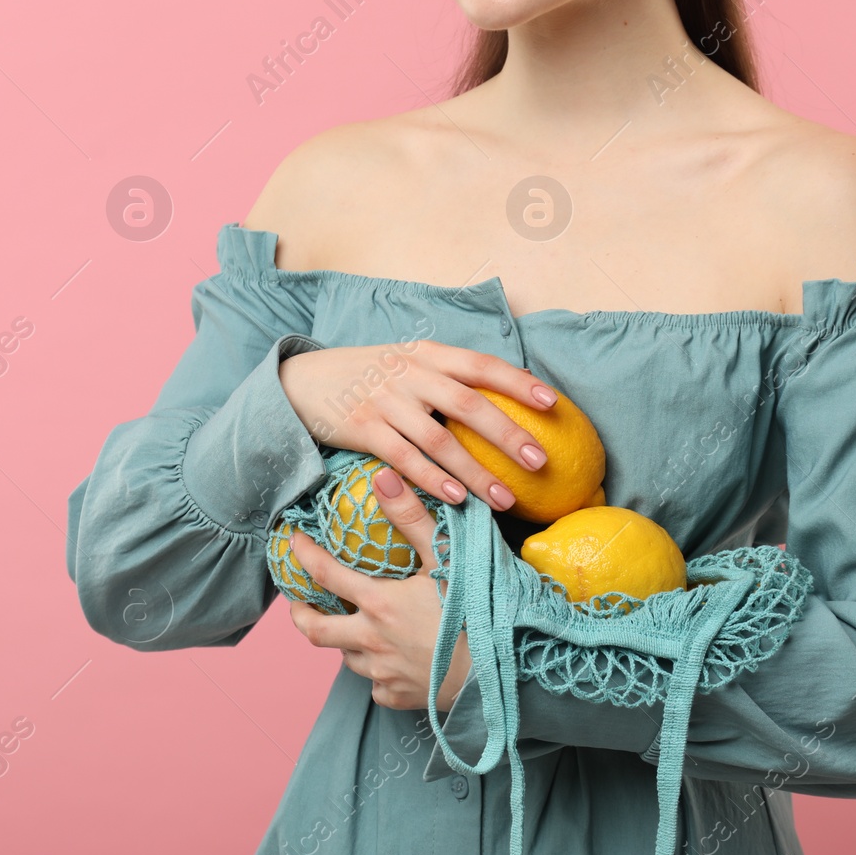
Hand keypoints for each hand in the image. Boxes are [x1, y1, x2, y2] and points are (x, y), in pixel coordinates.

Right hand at [278, 340, 556, 512]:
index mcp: (428, 355)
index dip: (518, 383)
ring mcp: (386, 402)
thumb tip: (511, 394)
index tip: (553, 404)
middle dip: (509, 434)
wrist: (302, 381)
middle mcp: (410, 374)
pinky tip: (456, 499)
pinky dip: (432, 479)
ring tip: (505, 499)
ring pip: (440, 440)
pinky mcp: (364, 429)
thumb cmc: (369, 376)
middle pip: (469, 404)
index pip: (481, 365)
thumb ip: (450, 375)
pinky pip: (404, 458)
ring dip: (475, 472)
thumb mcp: (408, 362)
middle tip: (541, 462)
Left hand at [286, 465, 472, 711]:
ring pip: (347, 658)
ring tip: (353, 628)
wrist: (505, 671)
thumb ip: (412, 518)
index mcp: (378, 603)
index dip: (303, 554)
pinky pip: (376, 686)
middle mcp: (371, 641)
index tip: (293, 541)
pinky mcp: (400, 697)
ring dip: (344, 642)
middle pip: (315, 631)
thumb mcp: (447, 558)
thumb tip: (383, 477)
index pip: (324, 574)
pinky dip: (376, 673)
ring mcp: (384, 674)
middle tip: (299, 602)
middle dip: (301, 614)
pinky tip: (390, 662)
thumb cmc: (479, 610)